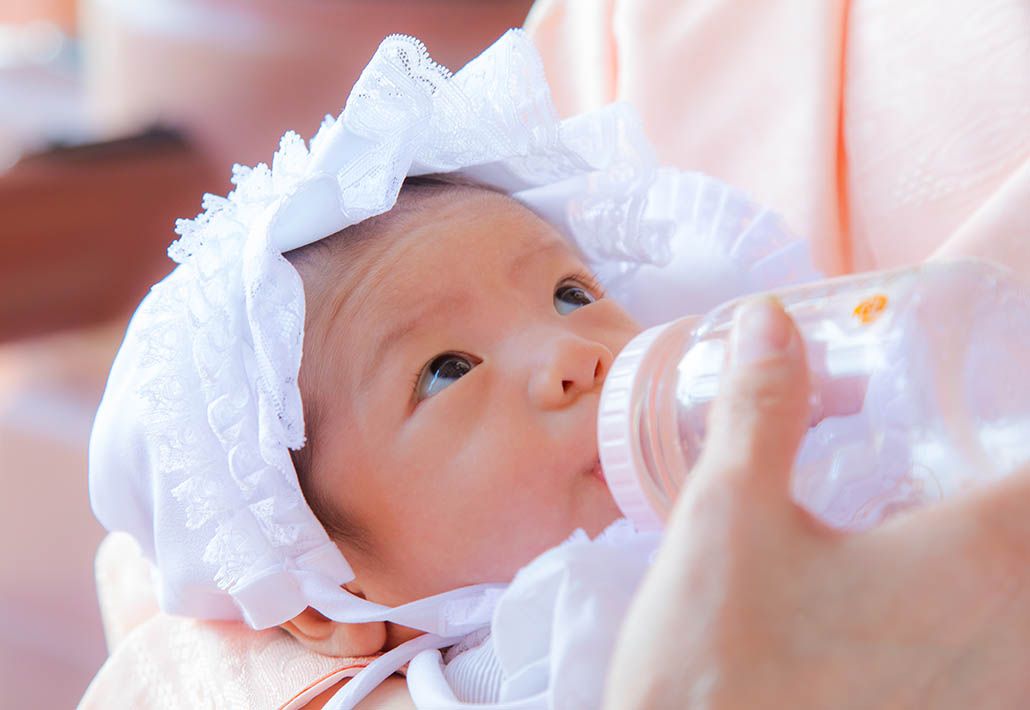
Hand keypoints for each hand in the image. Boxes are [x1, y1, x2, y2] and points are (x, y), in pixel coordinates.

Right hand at [604, 298, 1029, 708]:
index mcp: (984, 559)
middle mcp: (1019, 634)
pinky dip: (991, 613)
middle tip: (967, 448)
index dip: (1023, 424)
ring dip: (1003, 551)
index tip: (996, 404)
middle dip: (1005, 483)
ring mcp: (1000, 696)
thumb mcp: (726, 516)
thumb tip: (772, 319)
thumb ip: (761, 409)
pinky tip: (923, 601)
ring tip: (943, 512)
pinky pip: (1007, 659)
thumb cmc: (714, 668)